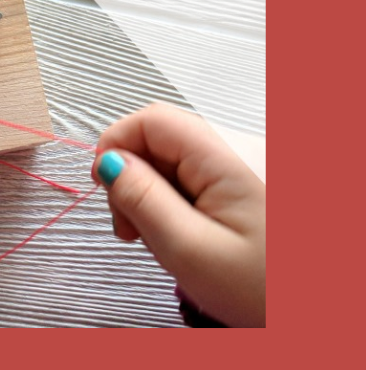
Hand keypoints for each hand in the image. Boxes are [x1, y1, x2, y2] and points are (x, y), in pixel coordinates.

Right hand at [92, 103, 264, 326]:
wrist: (332, 318)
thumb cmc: (270, 292)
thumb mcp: (190, 251)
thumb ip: (142, 200)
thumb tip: (108, 162)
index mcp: (230, 157)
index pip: (152, 119)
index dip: (115, 145)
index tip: (103, 187)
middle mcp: (245, 148)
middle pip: (164, 138)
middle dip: (134, 177)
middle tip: (131, 230)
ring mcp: (254, 163)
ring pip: (181, 159)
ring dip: (157, 194)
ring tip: (161, 239)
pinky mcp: (258, 180)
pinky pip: (203, 176)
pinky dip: (182, 201)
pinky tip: (189, 236)